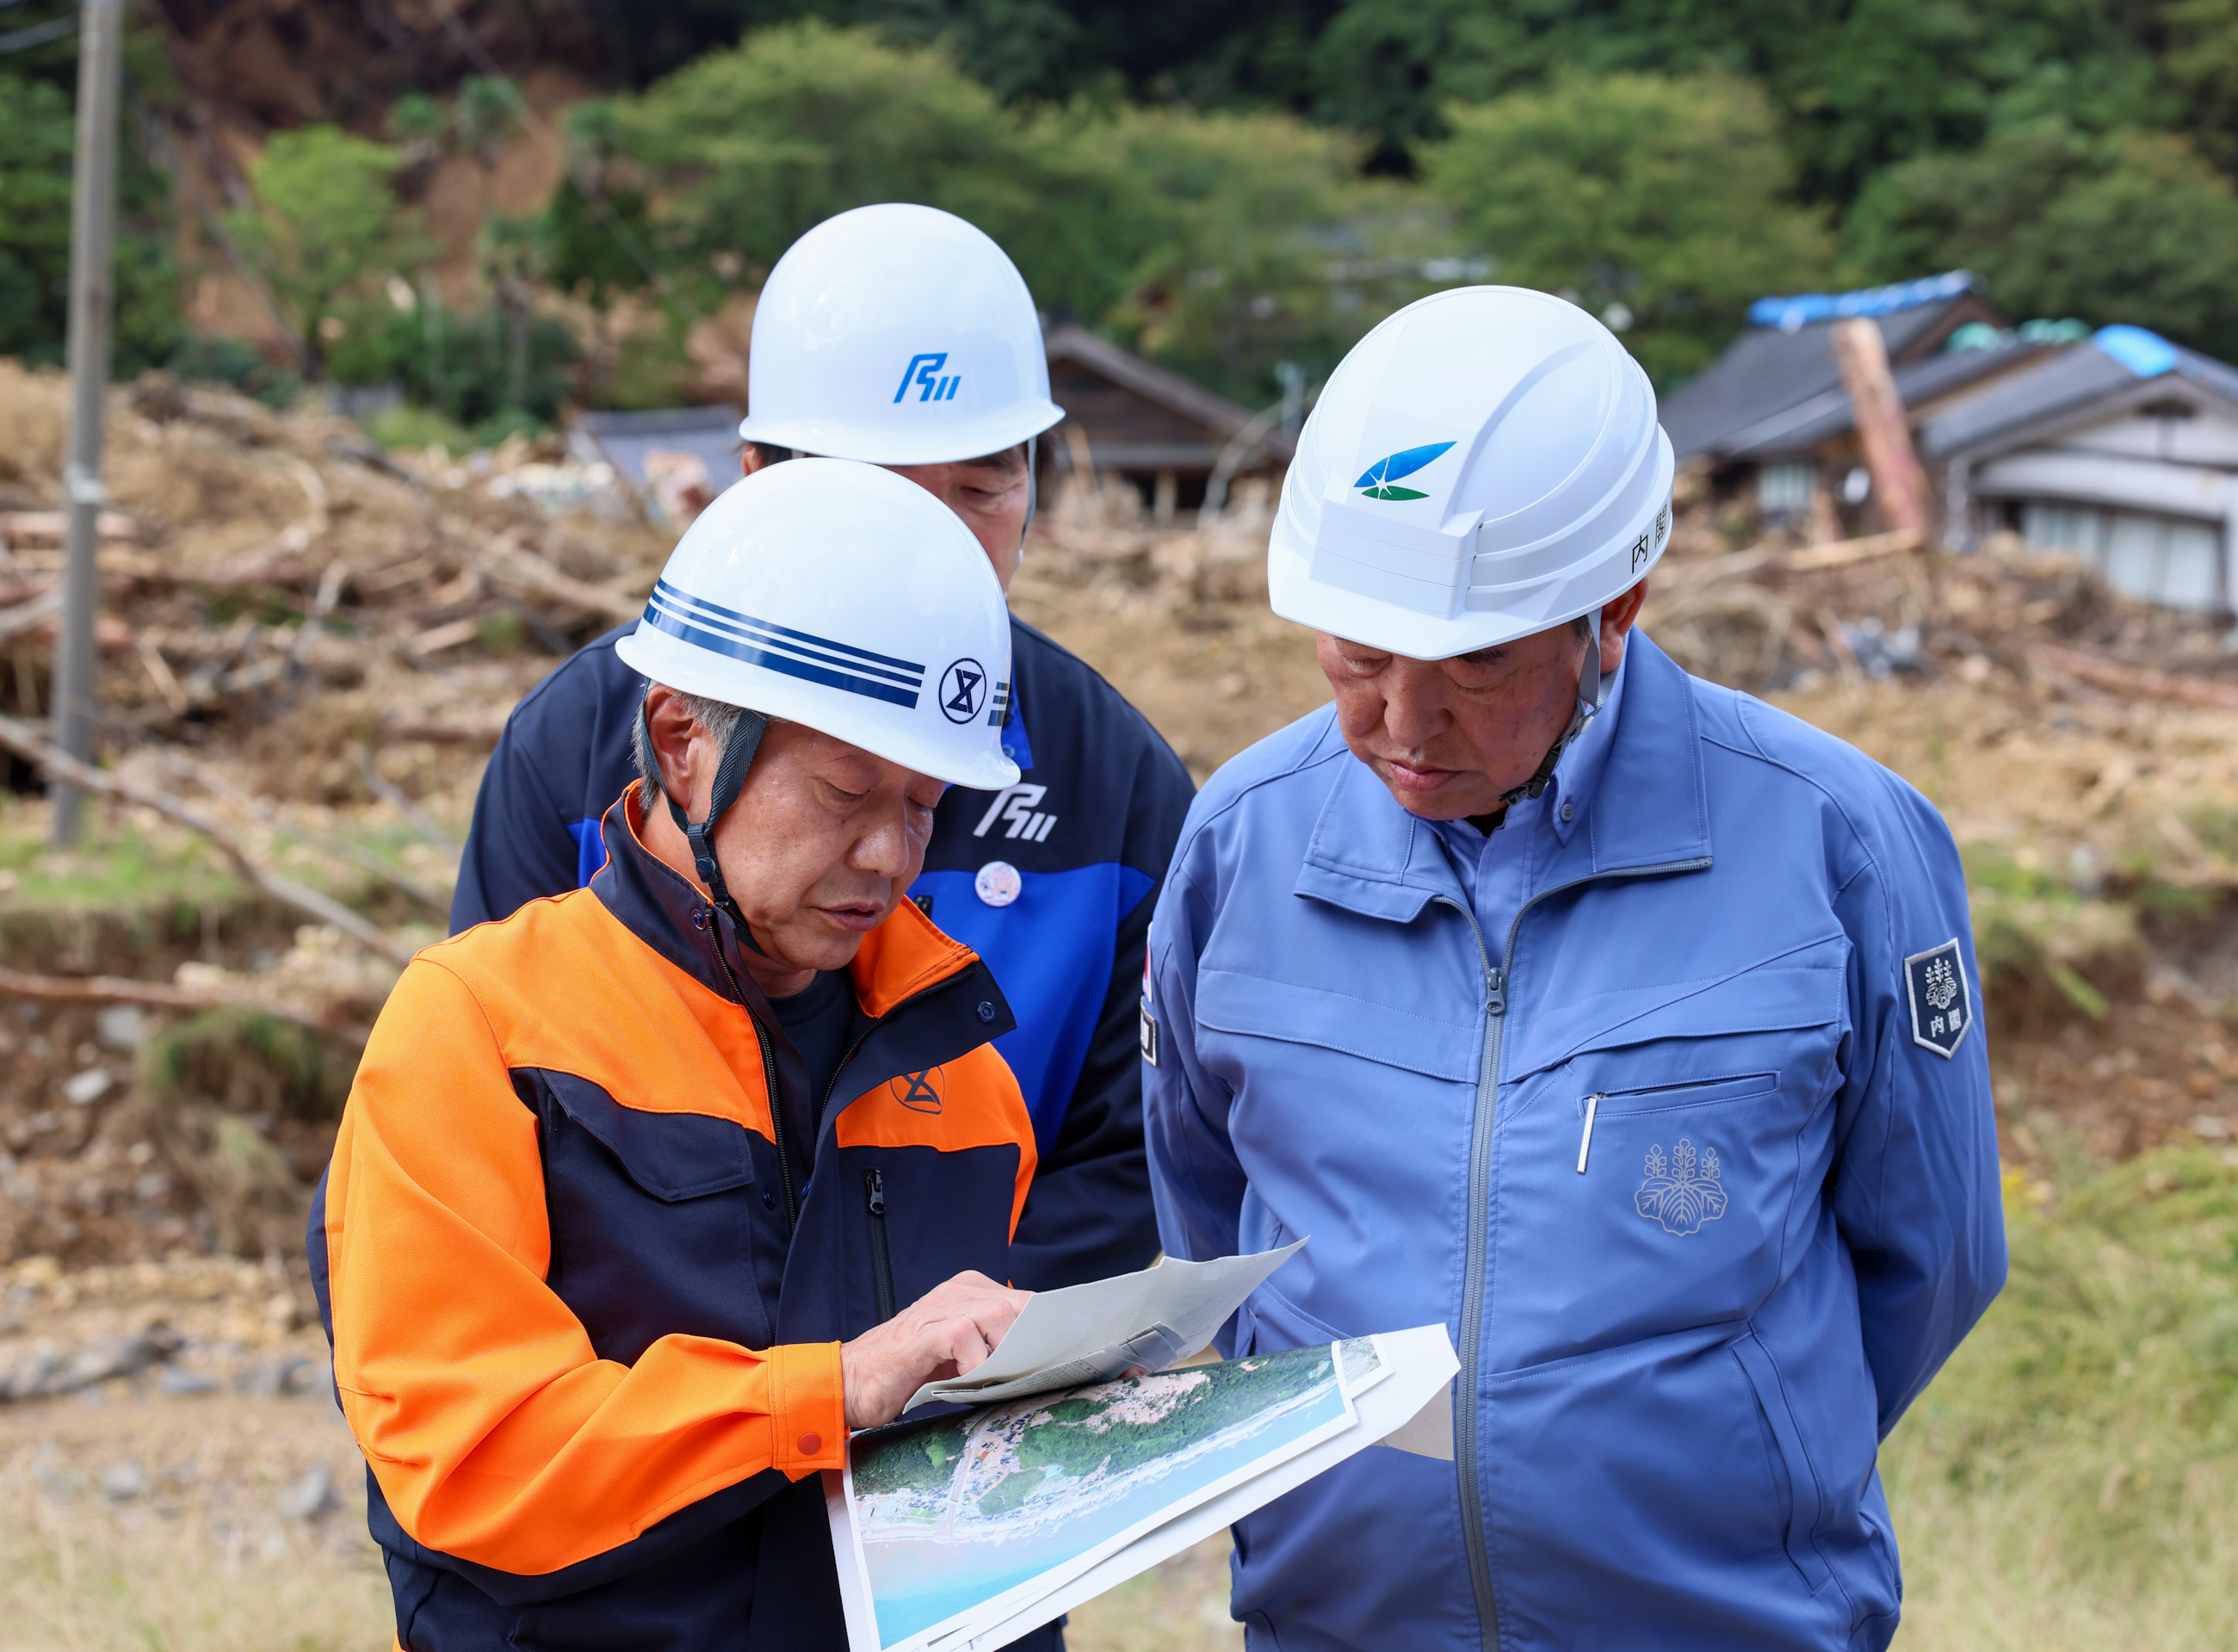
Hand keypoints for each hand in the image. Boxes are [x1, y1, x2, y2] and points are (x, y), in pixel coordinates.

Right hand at [841, 1271, 1028, 1429]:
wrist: (853, 1381)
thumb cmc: (908, 1372)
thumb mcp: (960, 1354)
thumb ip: (992, 1346)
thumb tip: (1038, 1361)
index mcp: (970, 1291)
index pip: (1025, 1301)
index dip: (1043, 1329)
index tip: (1055, 1355)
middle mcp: (958, 1291)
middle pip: (1020, 1307)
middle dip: (1030, 1344)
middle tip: (1026, 1374)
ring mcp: (941, 1307)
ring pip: (999, 1317)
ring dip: (1003, 1354)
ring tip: (992, 1379)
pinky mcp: (927, 1331)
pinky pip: (967, 1337)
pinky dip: (975, 1364)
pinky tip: (963, 1380)